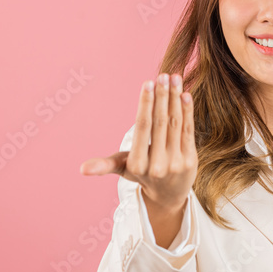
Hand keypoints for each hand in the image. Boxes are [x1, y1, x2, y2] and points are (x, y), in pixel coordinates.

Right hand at [80, 73, 196, 210]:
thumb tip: (82, 169)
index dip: (146, 104)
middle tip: (163, 75)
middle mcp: (157, 164)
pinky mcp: (191, 160)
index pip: (142, 127)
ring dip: (175, 99)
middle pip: (160, 123)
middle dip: (162, 96)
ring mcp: (176, 163)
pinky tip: (185, 94)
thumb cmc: (142, 174)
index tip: (147, 83)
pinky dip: (187, 111)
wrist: (169, 196)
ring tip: (174, 78)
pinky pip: (188, 131)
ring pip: (175, 124)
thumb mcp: (122, 169)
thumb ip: (104, 165)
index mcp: (137, 164)